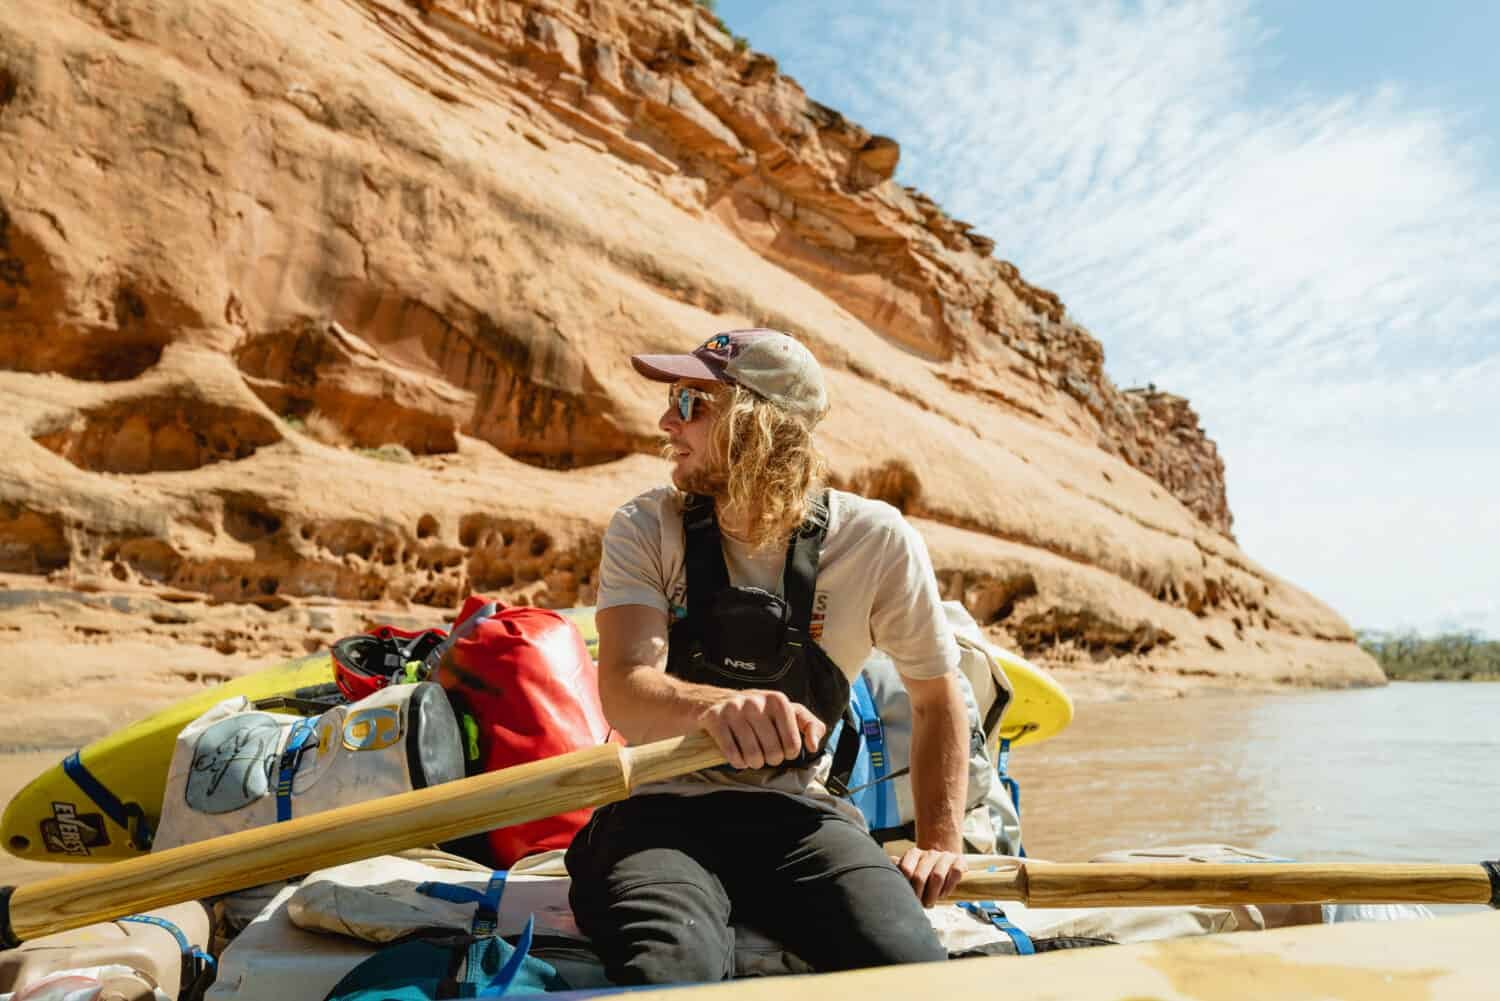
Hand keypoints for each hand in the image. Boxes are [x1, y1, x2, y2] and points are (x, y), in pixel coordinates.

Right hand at [697, 690, 824, 768]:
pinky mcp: (716, 719)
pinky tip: (739, 757)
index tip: (782, 749)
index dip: (789, 754)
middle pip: (773, 753)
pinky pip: (732, 754)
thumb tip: (814, 745)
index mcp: (778, 700)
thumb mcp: (787, 712)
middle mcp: (756, 702)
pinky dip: (737, 762)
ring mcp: (734, 710)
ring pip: (753, 756)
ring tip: (753, 757)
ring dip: (754, 763)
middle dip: (771, 760)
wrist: (715, 701)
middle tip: (766, 754)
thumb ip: (809, 725)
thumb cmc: (759, 711)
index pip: (793, 744)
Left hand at [897, 845, 965, 907]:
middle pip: (920, 876)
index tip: (905, 898)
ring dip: (933, 895)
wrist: (944, 860)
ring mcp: (945, 856)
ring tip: (930, 903)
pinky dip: (948, 887)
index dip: (905, 887)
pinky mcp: (959, 861)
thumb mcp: (908, 869)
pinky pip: (955, 874)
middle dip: (918, 895)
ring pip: (937, 876)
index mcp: (913, 853)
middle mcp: (929, 853)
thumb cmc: (922, 870)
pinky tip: (943, 894)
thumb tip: (876, 872)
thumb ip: (895, 871)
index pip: (905, 869)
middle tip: (919, 905)